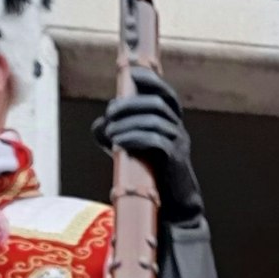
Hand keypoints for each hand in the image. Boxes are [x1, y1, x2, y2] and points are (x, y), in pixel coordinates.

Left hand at [93, 66, 203, 224]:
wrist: (172, 203)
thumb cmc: (150, 173)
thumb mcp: (130, 149)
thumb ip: (113, 133)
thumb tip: (99, 125)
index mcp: (171, 122)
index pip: (167, 94)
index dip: (152, 80)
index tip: (132, 73)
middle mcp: (178, 129)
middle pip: (157, 104)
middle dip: (130, 105)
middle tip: (110, 114)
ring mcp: (179, 143)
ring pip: (154, 121)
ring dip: (128, 124)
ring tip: (110, 134)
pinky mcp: (175, 158)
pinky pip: (156, 140)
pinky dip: (134, 138)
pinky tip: (119, 145)